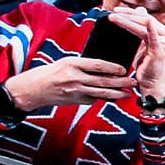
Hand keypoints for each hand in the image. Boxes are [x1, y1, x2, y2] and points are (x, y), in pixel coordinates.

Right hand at [2, 55, 134, 111]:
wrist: (30, 90)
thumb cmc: (48, 73)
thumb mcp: (64, 63)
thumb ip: (82, 65)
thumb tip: (103, 67)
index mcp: (71, 63)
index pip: (97, 65)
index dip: (113, 68)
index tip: (124, 69)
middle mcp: (74, 77)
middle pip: (103, 80)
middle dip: (121, 82)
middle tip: (133, 81)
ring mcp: (74, 91)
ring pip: (101, 92)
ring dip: (117, 93)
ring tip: (129, 93)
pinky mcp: (74, 101)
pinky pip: (93, 99)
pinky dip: (103, 98)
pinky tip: (114, 98)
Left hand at [106, 7, 164, 100]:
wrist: (151, 83)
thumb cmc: (147, 65)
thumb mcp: (143, 43)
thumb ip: (142, 27)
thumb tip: (140, 9)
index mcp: (163, 32)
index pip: (145, 17)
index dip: (131, 12)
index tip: (116, 10)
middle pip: (145, 19)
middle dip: (127, 14)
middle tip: (112, 12)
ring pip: (145, 25)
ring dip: (128, 20)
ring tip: (113, 18)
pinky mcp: (160, 51)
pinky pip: (153, 37)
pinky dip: (150, 29)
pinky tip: (147, 22)